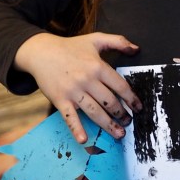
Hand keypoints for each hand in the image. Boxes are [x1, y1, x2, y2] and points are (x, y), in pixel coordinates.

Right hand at [14, 32, 141, 142]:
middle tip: (129, 122)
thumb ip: (119, 41)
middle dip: (122, 114)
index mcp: (98, 66)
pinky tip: (84, 140)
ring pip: (94, 112)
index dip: (131, 98)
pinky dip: (76, 129)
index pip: (120, 86)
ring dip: (108, 125)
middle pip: (109, 102)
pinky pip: (69, 117)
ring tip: (119, 133)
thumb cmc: (71, 46)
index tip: (139, 107)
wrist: (41, 52)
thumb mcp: (96, 39)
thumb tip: (137, 50)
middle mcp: (87, 80)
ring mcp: (73, 91)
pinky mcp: (59, 100)